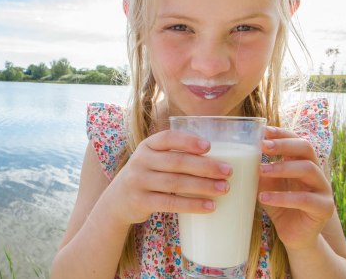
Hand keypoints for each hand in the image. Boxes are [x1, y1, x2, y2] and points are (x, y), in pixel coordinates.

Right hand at [103, 130, 232, 224]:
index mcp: (147, 146)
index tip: (209, 146)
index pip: (168, 138)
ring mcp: (138, 182)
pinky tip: (209, 206)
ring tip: (224, 189)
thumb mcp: (153, 160)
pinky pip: (170, 203)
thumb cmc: (147, 176)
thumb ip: (175, 155)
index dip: (188, 141)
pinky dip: (192, 205)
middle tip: (228, 171)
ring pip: (175, 183)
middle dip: (205, 167)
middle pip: (177, 162)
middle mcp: (141, 161)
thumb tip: (218, 157)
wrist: (117, 201)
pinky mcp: (140, 202)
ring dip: (203, 186)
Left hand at [257, 126, 334, 250]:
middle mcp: (317, 173)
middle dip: (284, 145)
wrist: (295, 237)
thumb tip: (242, 155)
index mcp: (304, 163)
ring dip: (283, 168)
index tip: (263, 131)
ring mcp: (324, 190)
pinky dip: (283, 197)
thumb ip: (261, 172)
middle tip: (263, 146)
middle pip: (306, 148)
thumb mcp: (268, 187)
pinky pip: (305, 199)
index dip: (282, 134)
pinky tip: (265, 198)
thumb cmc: (281, 207)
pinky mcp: (325, 208)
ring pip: (308, 169)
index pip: (297, 140)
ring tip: (261, 171)